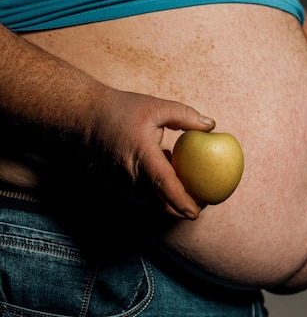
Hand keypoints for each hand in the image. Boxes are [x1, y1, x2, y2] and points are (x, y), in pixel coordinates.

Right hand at [92, 89, 214, 219]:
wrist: (82, 117)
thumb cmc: (120, 110)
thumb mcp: (156, 107)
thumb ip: (186, 116)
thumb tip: (211, 126)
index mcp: (143, 157)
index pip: (165, 186)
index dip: (182, 202)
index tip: (197, 212)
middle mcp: (130, 175)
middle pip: (159, 204)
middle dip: (181, 211)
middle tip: (201, 206)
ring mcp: (120, 182)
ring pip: (150, 201)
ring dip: (169, 203)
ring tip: (190, 195)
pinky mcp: (115, 184)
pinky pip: (140, 194)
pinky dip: (156, 193)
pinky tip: (168, 180)